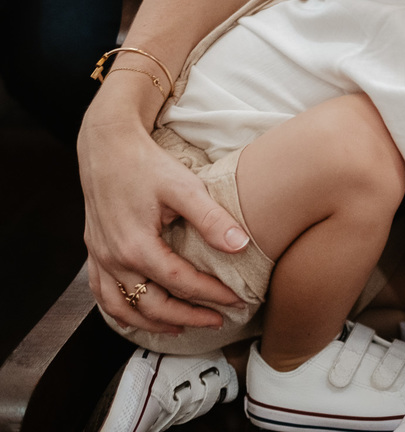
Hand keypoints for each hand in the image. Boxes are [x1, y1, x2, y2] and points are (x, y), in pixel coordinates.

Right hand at [78, 98, 248, 331]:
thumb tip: (241, 245)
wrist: (106, 146)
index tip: (236, 300)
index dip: (211, 295)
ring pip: (124, 308)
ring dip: (154, 323)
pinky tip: (141, 316)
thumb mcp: (184, 187)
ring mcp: (100, 258)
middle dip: (188, 317)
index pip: (180, 283)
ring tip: (184, 327)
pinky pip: (103, 296)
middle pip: (152, 305)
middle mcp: (114, 258)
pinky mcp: (95, 252)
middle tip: (219, 321)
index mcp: (136, 245)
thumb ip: (212, 219)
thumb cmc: (146, 164)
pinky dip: (122, 313)